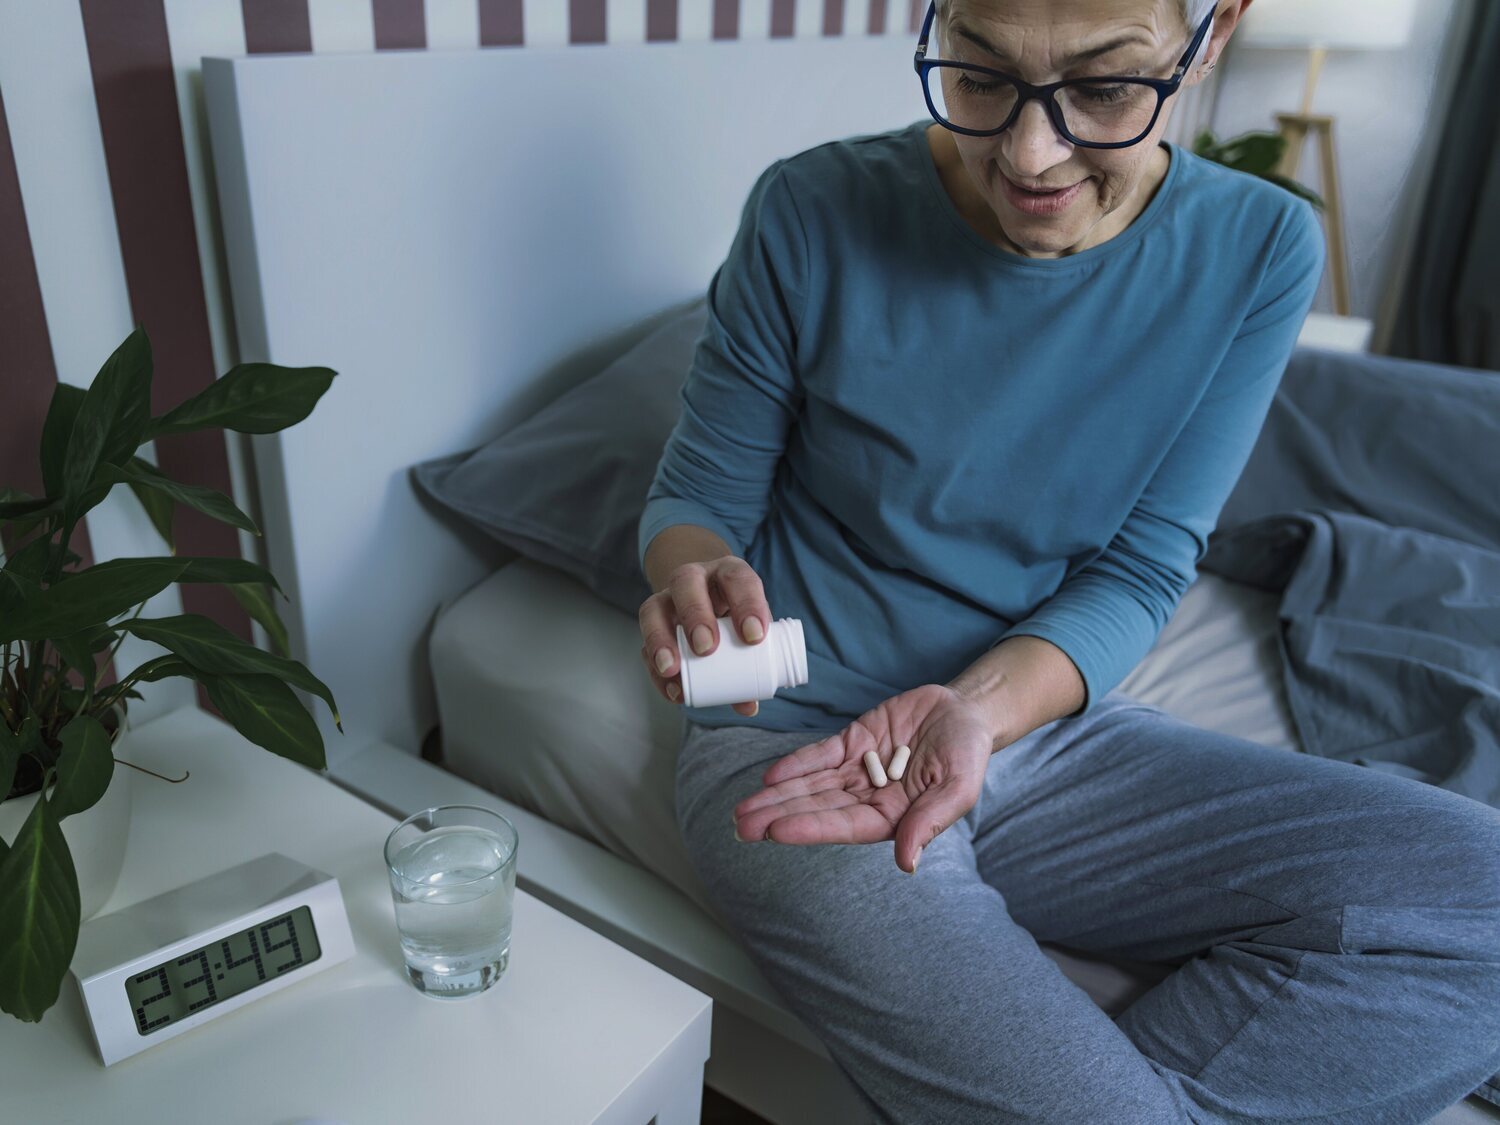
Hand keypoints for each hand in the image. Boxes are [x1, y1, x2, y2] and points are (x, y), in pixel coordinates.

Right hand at [638, 555, 769, 717]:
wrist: (708, 600)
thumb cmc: (735, 616)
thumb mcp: (749, 627)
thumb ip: (752, 662)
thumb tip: (749, 704)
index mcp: (727, 573)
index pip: (738, 578)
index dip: (747, 604)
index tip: (754, 637)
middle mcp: (694, 579)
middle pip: (686, 582)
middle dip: (695, 615)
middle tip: (706, 649)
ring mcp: (668, 599)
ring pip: (653, 607)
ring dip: (660, 639)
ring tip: (672, 669)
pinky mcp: (652, 623)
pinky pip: (645, 641)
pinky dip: (655, 667)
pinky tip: (671, 688)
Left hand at [731, 684, 993, 872]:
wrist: (965, 712)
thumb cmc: (967, 755)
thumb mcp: (958, 788)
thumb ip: (929, 822)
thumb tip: (906, 863)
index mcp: (893, 817)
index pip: (844, 826)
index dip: (810, 828)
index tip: (776, 831)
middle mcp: (869, 797)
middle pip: (818, 809)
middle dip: (779, 817)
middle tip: (741, 827)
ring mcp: (857, 770)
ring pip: (811, 786)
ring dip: (777, 796)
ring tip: (742, 809)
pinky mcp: (852, 741)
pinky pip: (820, 755)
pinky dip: (795, 765)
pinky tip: (770, 777)